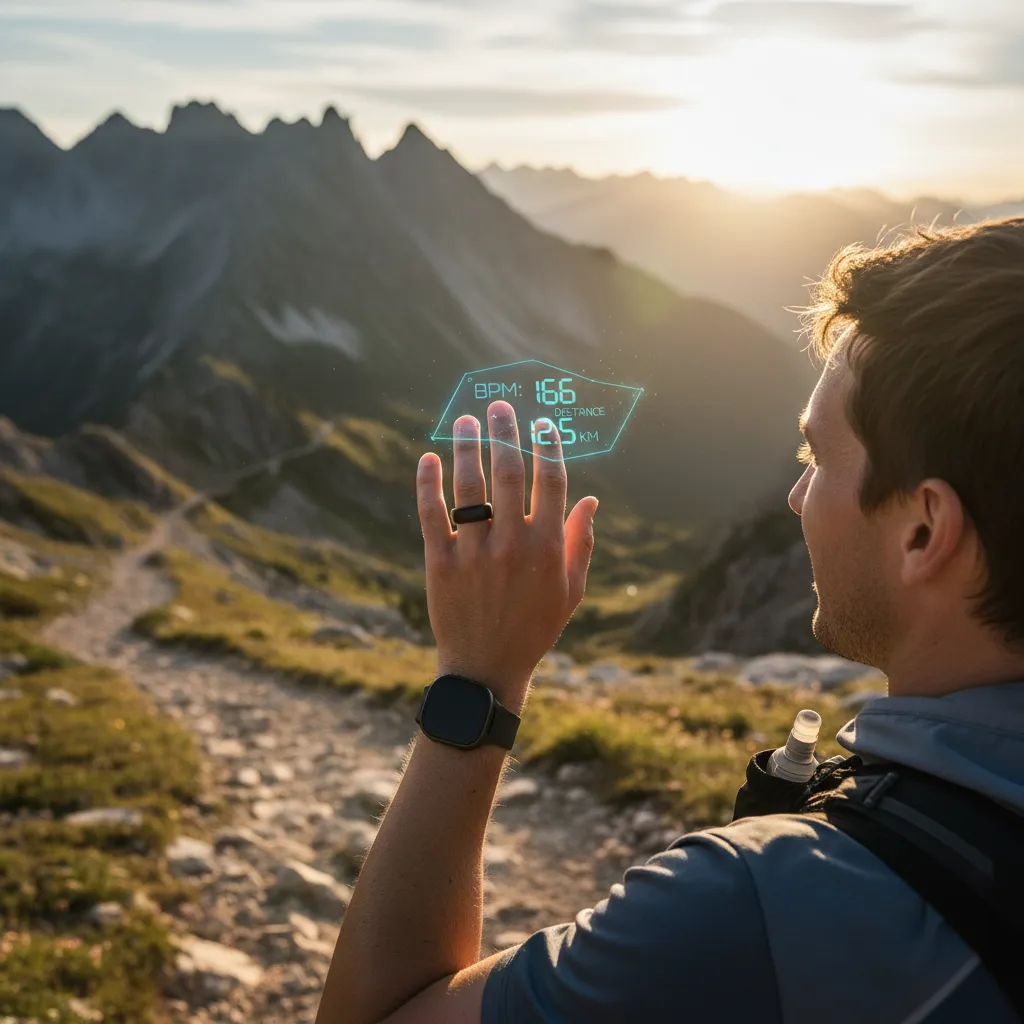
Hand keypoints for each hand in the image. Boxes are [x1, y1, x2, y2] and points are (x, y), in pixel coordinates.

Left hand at [415, 401, 598, 712]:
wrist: (485, 669)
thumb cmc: (535, 627)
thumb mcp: (570, 590)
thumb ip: (581, 542)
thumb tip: (590, 497)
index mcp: (547, 548)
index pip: (550, 482)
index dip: (548, 446)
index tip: (542, 422)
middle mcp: (511, 544)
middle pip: (508, 472)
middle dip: (506, 432)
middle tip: (500, 406)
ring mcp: (473, 552)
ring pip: (469, 486)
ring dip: (467, 446)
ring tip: (465, 421)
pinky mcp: (439, 563)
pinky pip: (431, 514)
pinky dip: (428, 483)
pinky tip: (429, 458)